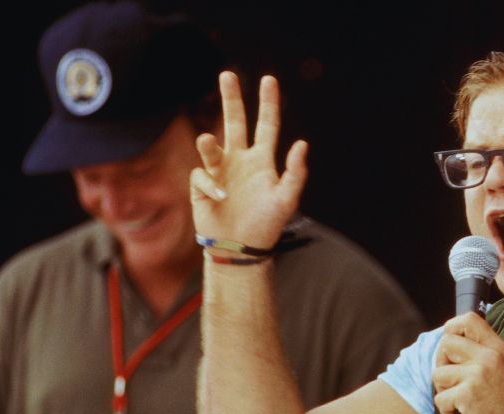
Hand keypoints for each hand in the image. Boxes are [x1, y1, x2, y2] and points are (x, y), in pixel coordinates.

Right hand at [191, 72, 307, 248]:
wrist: (241, 249)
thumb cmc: (267, 225)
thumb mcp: (286, 199)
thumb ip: (296, 173)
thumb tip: (301, 144)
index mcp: (263, 160)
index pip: (266, 125)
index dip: (268, 103)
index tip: (268, 79)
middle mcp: (240, 160)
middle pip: (235, 122)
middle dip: (231, 99)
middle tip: (227, 75)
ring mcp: (220, 171)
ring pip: (210, 144)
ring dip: (208, 142)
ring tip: (207, 141)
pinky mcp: (202, 186)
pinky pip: (202, 175)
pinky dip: (210, 184)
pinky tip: (220, 198)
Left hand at [431, 312, 503, 413]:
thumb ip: (483, 354)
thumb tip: (452, 342)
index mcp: (498, 348)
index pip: (469, 319)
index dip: (452, 328)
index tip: (450, 344)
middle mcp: (490, 356)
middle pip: (445, 343)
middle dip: (442, 363)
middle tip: (453, 381)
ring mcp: (478, 374)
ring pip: (438, 373)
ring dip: (444, 391)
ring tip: (462, 402)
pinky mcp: (467, 394)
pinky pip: (440, 398)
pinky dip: (447, 411)